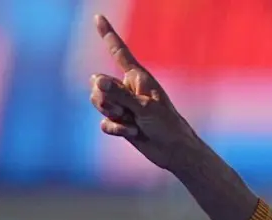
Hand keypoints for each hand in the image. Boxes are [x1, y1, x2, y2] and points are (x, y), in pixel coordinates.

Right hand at [87, 14, 200, 171]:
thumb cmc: (167, 125)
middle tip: (128, 111)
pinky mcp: (120, 122)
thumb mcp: (145, 107)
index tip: (98, 16)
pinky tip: (132, 134)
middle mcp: (128, 88)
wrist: (174, 152)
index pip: (119, 52)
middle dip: (107, 100)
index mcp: (138, 77)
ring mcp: (123, 105)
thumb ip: (120, 94)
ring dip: (113, 115)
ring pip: (98, 103)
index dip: (107, 34)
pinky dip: (116, 130)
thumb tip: (98, 81)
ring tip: (133, 122)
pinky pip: (104, 123)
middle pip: (98, 84)